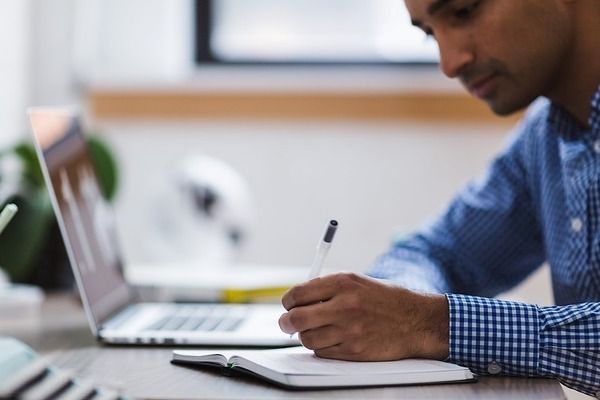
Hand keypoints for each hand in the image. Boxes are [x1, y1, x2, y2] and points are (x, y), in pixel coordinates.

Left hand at [279, 272, 448, 360]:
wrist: (416, 320)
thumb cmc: (385, 299)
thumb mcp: (357, 282)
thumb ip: (327, 288)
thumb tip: (297, 299)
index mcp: (343, 283)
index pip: (298, 293)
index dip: (288, 301)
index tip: (289, 305)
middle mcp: (345, 305)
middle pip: (296, 318)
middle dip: (286, 322)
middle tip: (287, 323)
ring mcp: (349, 330)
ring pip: (307, 338)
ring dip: (306, 336)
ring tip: (315, 330)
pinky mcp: (354, 351)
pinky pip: (322, 352)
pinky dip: (321, 347)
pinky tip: (332, 339)